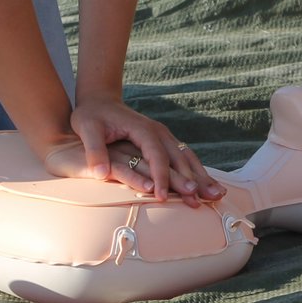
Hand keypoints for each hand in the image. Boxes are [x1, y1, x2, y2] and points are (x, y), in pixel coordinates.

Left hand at [40, 98, 224, 207]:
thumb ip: (94, 150)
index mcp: (142, 128)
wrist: (99, 100)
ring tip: (215, 196)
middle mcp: (158, 131)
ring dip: (200, 177)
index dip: (160, 176)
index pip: (156, 155)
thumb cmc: (91, 114)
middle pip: (178, 157)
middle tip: (199, 201)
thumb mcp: (86, 128)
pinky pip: (184, 157)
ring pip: (186, 157)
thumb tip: (100, 174)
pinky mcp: (163, 141)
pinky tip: (206, 186)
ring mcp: (163, 136)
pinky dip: (196, 172)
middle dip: (190, 180)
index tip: (160, 197)